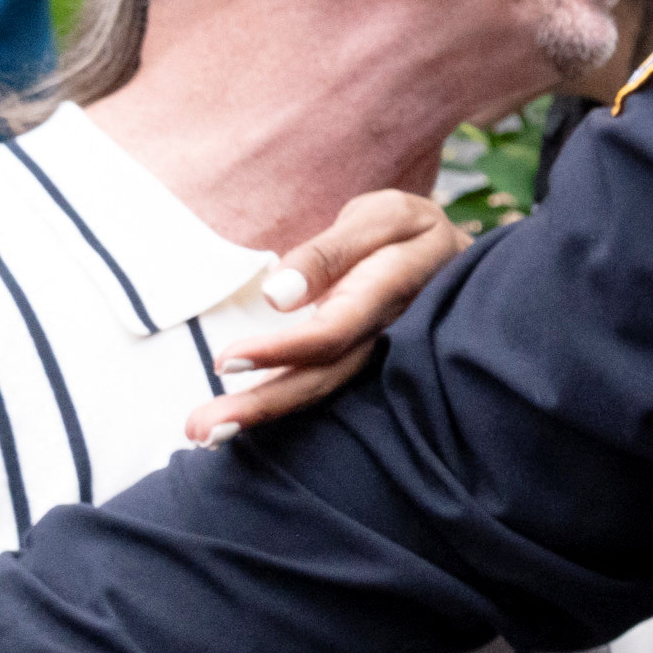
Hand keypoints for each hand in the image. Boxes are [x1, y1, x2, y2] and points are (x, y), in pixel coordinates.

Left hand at [192, 189, 470, 441]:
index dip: (283, 351)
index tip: (226, 361)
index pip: (335, 331)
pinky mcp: (366, 367)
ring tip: (206, 435)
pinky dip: (283, 406)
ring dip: (264, 415)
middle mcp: (390, 336)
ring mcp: (381, 359)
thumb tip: (277, 296)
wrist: (451, 255)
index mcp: (394, 290)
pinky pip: (325, 389)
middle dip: (264, 404)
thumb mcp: (379, 218)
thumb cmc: (406, 231)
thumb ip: (328, 254)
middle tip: (201, 430)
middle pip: (325, 377)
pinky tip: (241, 422)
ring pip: (325, 391)